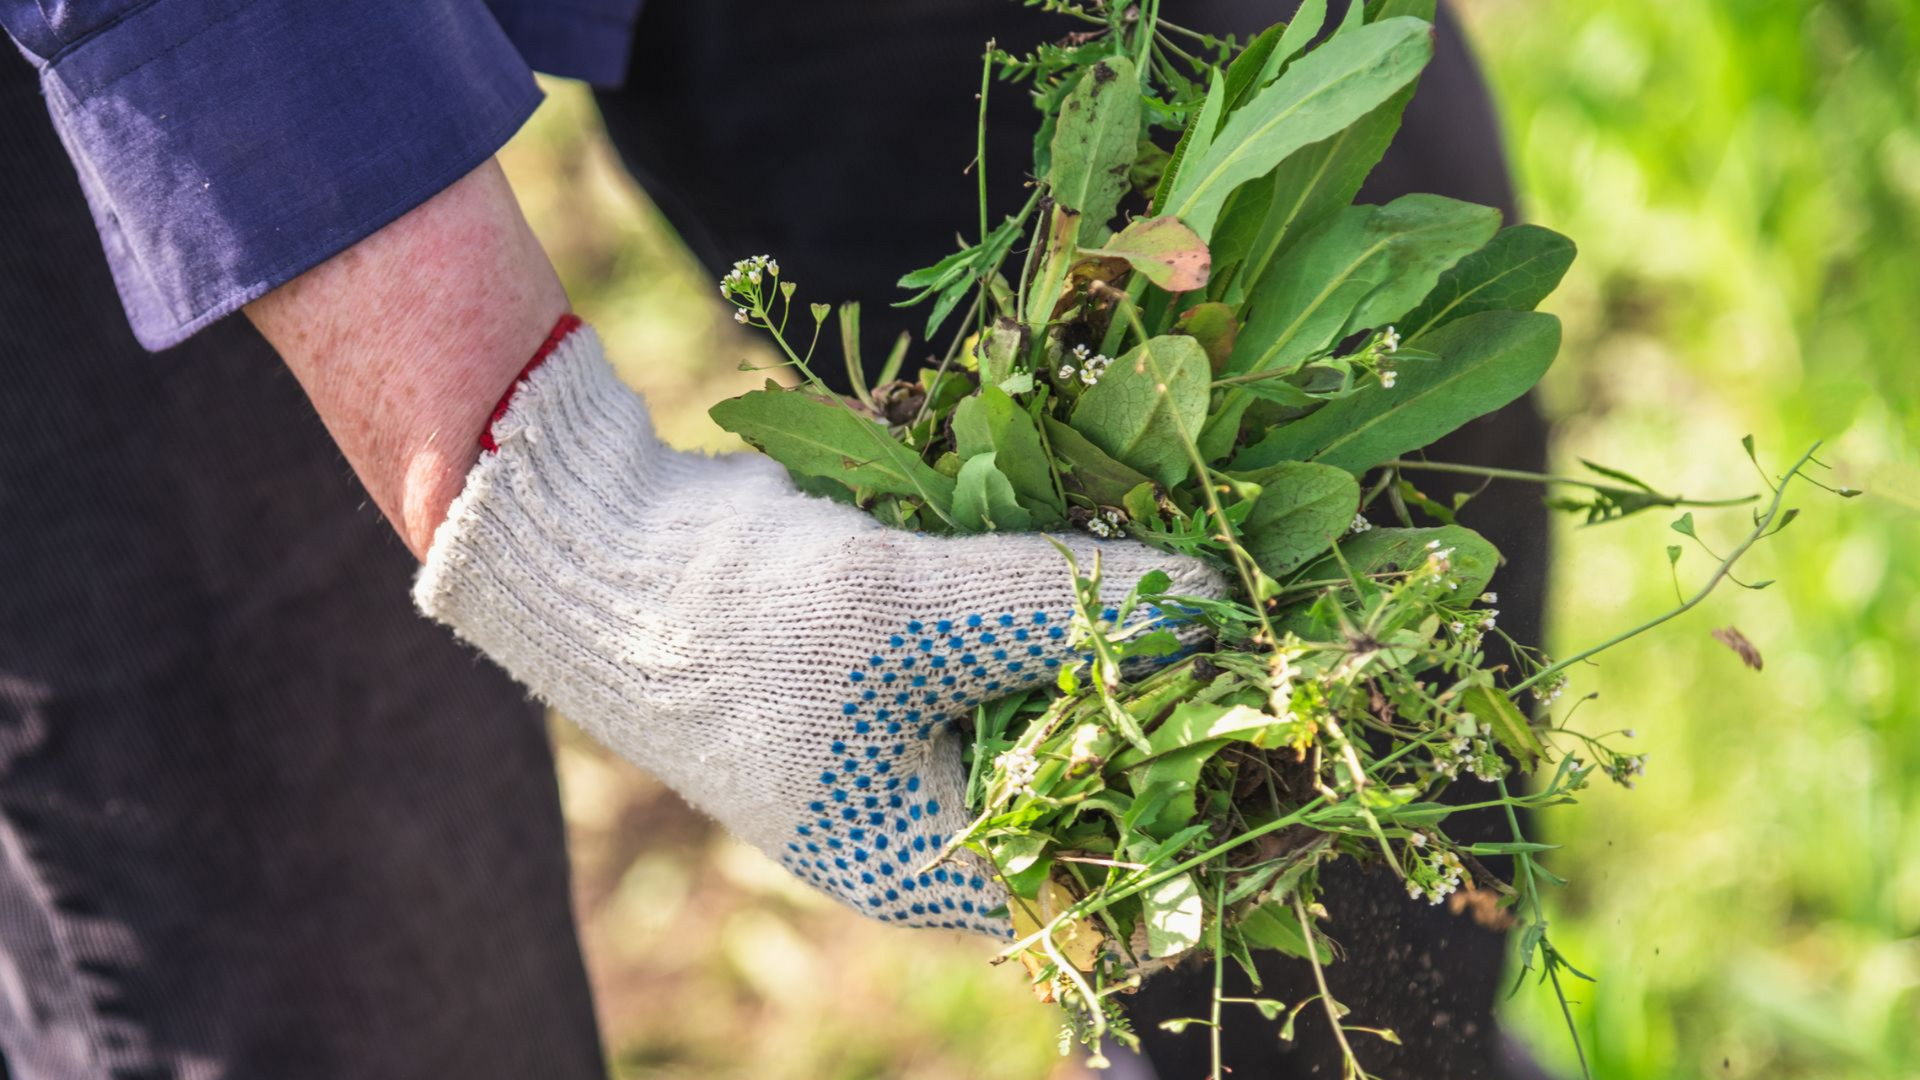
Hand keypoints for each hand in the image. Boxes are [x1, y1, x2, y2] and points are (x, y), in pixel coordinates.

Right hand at [416, 319, 1225, 932]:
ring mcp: (927, 730)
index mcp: (932, 862)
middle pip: (1102, 778)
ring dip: (1127, 634)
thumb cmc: (738, 622)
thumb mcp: (910, 617)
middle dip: (1179, 703)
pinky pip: (1019, 636)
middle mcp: (939, 813)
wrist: (610, 551)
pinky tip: (1129, 539)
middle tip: (1271, 626)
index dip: (1207, 819)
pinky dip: (1065, 591)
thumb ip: (1062, 608)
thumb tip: (1212, 603)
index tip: (1291, 735)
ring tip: (1221, 568)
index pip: (1108, 874)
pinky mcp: (920, 655)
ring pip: (1066, 694)